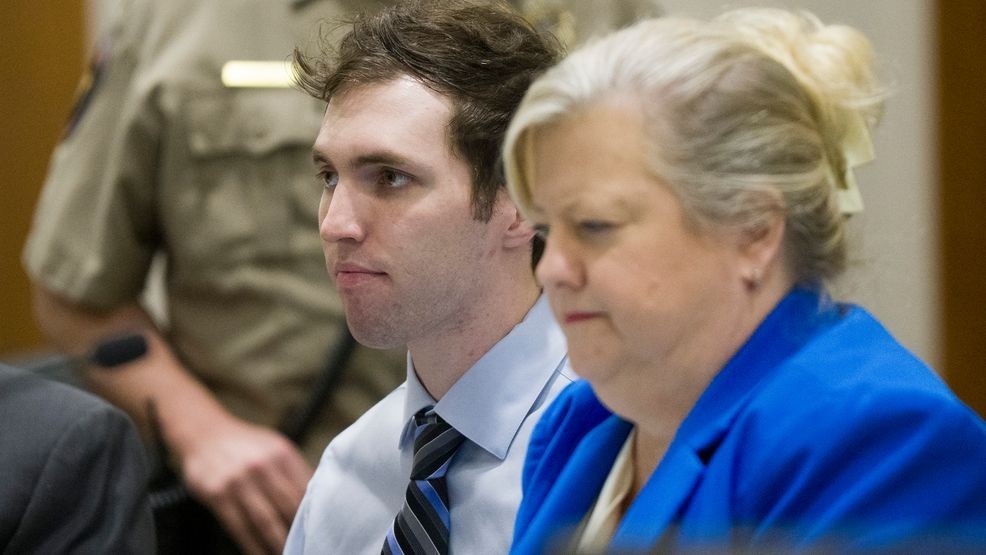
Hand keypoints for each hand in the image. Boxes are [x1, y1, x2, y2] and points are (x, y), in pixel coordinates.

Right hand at [177, 417, 312, 554]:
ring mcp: (239, 481)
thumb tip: (317, 497)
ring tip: (287, 553)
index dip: (315, 513)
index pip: (306, 489)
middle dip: (299, 532)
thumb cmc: (245, 444)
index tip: (320, 529)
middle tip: (307, 546)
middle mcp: (263, 466)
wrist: (203, 432)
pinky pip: (240, 527)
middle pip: (289, 507)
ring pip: (266, 522)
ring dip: (278, 544)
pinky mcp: (218, 495)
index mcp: (282, 454)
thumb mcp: (274, 447)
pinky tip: (261, 554)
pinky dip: (252, 546)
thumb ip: (294, 470)